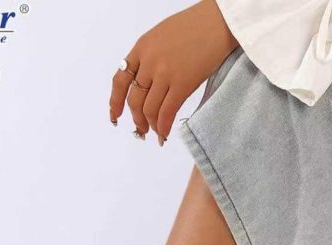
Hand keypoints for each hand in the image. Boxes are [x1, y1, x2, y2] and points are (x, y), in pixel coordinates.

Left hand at [110, 0, 236, 143]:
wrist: (217, 22)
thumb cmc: (194, 26)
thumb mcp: (161, 36)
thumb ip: (150, 56)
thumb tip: (147, 82)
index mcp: (141, 48)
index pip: (119, 80)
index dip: (115, 102)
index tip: (115, 116)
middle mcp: (149, 62)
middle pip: (134, 100)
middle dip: (136, 119)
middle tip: (141, 130)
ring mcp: (165, 73)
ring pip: (149, 109)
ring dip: (150, 125)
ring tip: (156, 133)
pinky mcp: (182, 84)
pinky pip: (167, 112)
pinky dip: (164, 127)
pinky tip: (165, 134)